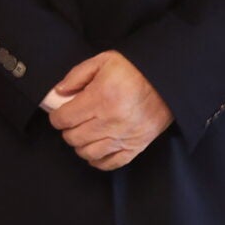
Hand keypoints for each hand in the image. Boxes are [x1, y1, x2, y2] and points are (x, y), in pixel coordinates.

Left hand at [46, 51, 172, 170]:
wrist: (167, 80)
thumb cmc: (134, 69)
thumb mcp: (103, 61)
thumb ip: (76, 75)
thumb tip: (58, 92)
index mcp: (101, 97)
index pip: (65, 119)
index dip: (56, 117)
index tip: (59, 113)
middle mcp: (111, 120)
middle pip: (74, 138)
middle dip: (67, 130)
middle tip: (71, 121)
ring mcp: (124, 136)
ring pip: (89, 153)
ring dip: (80, 145)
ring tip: (83, 134)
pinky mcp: (136, 146)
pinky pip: (111, 163)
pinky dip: (98, 160)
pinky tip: (95, 149)